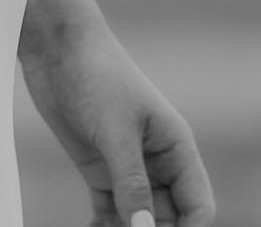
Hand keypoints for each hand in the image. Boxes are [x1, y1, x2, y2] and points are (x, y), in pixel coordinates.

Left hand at [21, 22, 214, 226]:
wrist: (61, 51)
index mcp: (177, 148)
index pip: (198, 207)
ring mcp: (129, 170)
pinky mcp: (101, 173)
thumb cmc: (98, 79)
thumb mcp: (117, 133)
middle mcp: (159, 163)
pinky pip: (109, 218)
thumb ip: (132, 184)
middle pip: (168, 221)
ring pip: (138, 223)